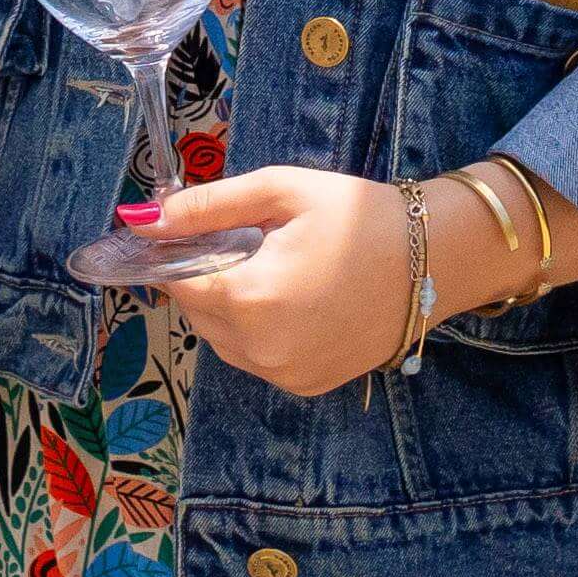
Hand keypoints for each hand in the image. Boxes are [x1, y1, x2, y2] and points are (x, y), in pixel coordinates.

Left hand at [133, 166, 421, 396]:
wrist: (435, 258)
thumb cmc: (357, 214)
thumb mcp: (280, 191)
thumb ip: (208, 206)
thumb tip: (142, 219)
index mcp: (250, 299)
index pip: (178, 284)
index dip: (175, 255)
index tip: (189, 232)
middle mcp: (261, 350)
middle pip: (200, 315)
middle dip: (208, 279)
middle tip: (246, 242)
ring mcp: (285, 374)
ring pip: (225, 342)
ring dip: (231, 308)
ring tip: (274, 269)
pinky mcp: (307, 385)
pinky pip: (258, 359)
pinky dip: (260, 333)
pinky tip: (295, 300)